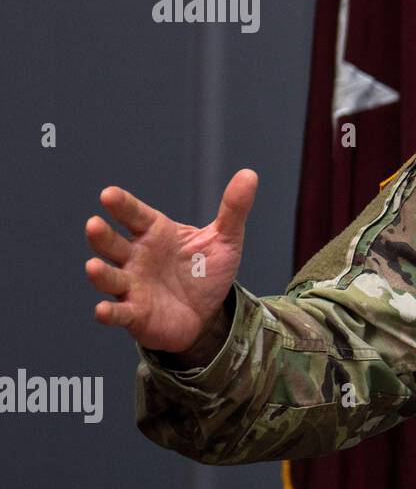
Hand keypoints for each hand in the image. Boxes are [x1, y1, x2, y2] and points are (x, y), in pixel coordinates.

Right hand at [84, 170, 257, 353]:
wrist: (208, 313)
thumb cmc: (206, 270)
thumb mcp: (225, 239)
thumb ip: (233, 209)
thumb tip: (249, 174)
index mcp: (155, 233)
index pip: (135, 215)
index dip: (122, 205)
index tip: (109, 194)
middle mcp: (136, 257)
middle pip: (112, 244)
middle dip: (101, 235)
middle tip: (94, 224)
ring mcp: (133, 286)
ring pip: (110, 277)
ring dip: (100, 273)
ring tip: (93, 267)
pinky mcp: (135, 314)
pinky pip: (119, 313)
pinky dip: (109, 313)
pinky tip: (103, 311)